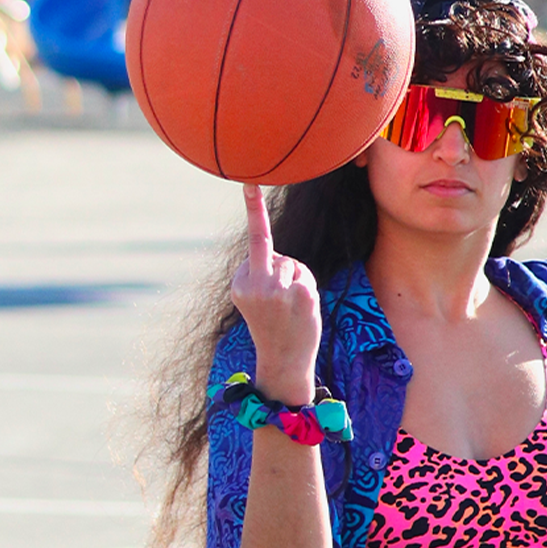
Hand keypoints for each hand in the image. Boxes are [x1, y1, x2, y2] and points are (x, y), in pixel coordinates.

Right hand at [230, 185, 320, 404]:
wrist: (284, 361)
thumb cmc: (274, 328)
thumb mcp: (257, 300)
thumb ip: (263, 275)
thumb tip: (282, 259)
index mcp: (239, 284)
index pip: (254, 250)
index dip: (256, 219)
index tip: (250, 186)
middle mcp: (254, 285)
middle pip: (265, 245)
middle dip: (254, 210)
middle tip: (249, 186)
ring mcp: (277, 290)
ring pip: (291, 263)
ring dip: (296, 277)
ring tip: (291, 305)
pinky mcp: (300, 294)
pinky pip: (305, 275)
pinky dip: (307, 287)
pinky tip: (301, 309)